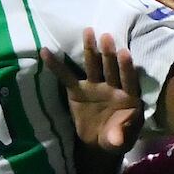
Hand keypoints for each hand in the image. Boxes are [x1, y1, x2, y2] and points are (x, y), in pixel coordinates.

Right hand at [50, 27, 144, 151]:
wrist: (100, 142)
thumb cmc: (115, 138)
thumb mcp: (119, 141)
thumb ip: (119, 136)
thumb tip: (116, 140)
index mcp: (128, 97)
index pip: (128, 80)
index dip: (126, 68)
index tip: (124, 53)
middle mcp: (112, 86)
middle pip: (111, 68)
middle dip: (108, 53)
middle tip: (106, 37)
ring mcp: (94, 86)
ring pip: (93, 66)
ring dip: (90, 49)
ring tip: (88, 32)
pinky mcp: (77, 90)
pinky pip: (66, 76)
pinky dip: (56, 65)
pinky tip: (45, 51)